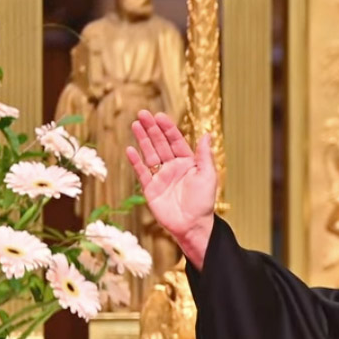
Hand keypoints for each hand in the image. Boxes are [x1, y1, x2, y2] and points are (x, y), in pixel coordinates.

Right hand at [125, 109, 216, 268]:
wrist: (192, 225)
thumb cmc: (203, 202)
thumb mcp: (208, 176)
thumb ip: (204, 155)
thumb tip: (207, 134)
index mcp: (188, 163)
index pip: (176, 141)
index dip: (168, 128)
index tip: (159, 115)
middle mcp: (173, 168)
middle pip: (160, 144)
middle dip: (152, 129)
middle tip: (142, 113)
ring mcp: (161, 177)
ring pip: (149, 154)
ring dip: (142, 139)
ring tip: (135, 124)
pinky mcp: (150, 189)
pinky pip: (142, 172)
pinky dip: (136, 161)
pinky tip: (130, 149)